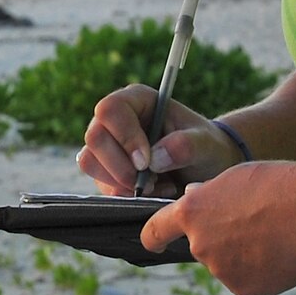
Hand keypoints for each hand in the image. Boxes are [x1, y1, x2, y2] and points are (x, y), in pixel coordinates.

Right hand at [78, 84, 244, 197]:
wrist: (204, 169)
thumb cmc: (206, 147)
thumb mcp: (205, 144)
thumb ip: (186, 145)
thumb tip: (155, 157)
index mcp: (138, 100)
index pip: (111, 110)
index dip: (125, 136)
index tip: (146, 162)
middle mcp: (116, 119)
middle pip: (95, 137)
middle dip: (120, 166)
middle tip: (150, 181)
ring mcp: (108, 144)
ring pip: (90, 161)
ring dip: (121, 182)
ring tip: (155, 186)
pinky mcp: (106, 169)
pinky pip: (100, 183)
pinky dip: (124, 194)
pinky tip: (151, 191)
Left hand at [139, 161, 295, 294]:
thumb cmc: (276, 184)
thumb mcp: (234, 178)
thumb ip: (208, 195)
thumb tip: (192, 198)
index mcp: (192, 213)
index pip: (156, 230)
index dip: (154, 237)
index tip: (154, 243)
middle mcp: (200, 244)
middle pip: (203, 245)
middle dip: (221, 237)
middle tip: (254, 221)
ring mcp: (220, 270)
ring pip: (227, 263)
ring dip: (242, 254)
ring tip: (273, 234)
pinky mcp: (243, 289)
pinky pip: (246, 280)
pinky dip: (259, 271)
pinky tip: (279, 253)